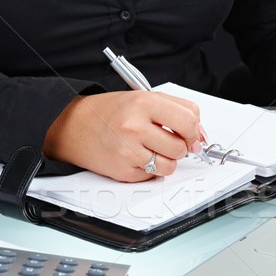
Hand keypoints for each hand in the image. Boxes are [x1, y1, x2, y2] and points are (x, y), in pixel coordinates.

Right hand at [42, 90, 203, 181]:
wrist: (74, 126)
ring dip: (166, 160)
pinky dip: (150, 169)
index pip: (188, 120)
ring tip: (151, 149)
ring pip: (170, 166)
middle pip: (181, 147)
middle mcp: (134, 126)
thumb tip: (200, 135)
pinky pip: (153, 176)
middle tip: (166, 140)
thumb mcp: (144, 98)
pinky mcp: (123, 171)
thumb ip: (177, 110)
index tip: (191, 134)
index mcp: (143, 102)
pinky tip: (136, 156)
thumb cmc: (110, 112)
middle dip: (180, 147)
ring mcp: (128, 151)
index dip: (194, 131)